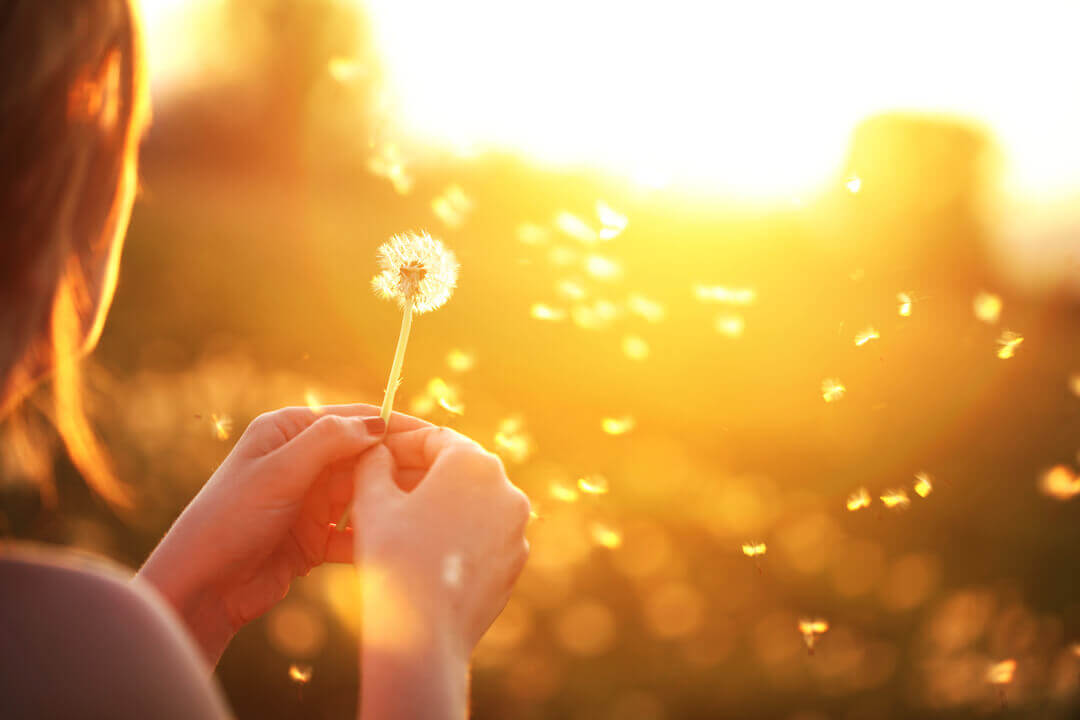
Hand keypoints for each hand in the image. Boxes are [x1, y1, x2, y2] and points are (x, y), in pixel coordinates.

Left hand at [138, 404, 429, 664]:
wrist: (200, 588)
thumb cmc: (227, 520)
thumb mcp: (278, 473)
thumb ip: (328, 442)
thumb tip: (377, 423)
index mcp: (287, 432)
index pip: (353, 419)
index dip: (394, 426)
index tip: (435, 436)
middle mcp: (300, 462)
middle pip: (364, 457)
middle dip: (398, 467)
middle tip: (439, 478)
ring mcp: (308, 501)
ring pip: (363, 495)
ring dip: (387, 502)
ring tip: (422, 511)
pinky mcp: (312, 540)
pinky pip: (352, 533)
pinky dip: (370, 537)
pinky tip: (392, 544)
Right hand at [353, 426, 530, 719]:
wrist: (425, 633)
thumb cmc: (395, 558)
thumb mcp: (372, 500)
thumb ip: (374, 463)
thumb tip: (376, 450)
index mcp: (474, 462)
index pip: (434, 438)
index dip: (400, 444)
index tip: (376, 455)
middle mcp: (506, 489)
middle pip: (457, 468)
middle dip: (418, 473)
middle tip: (382, 484)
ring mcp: (516, 528)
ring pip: (471, 503)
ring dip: (437, 504)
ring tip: (399, 519)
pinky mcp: (515, 561)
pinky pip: (482, 535)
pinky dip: (456, 533)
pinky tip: (423, 549)